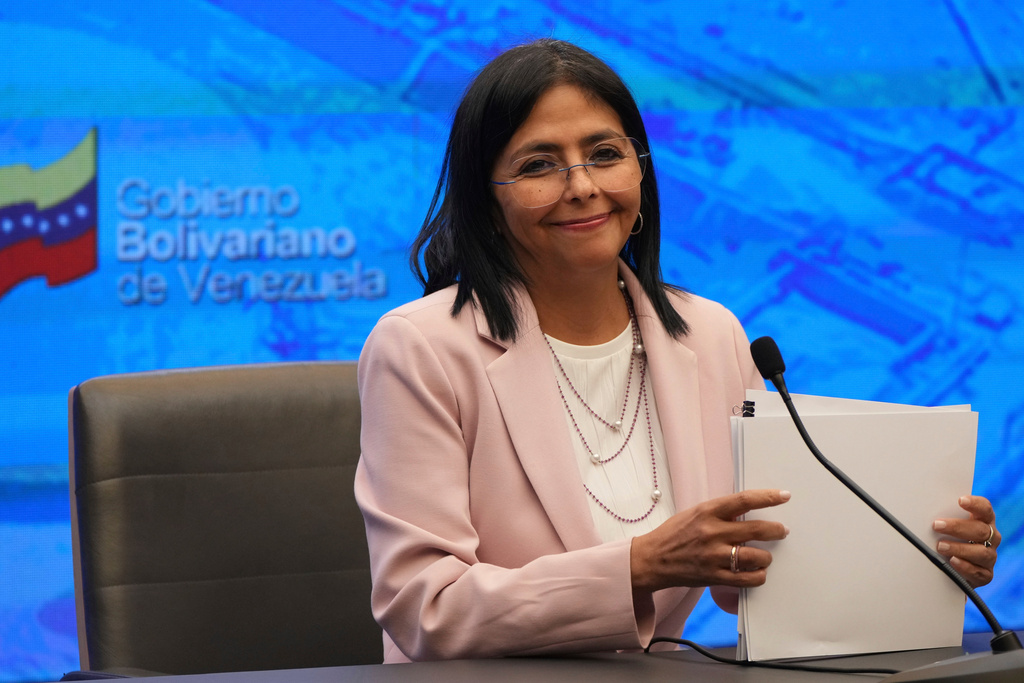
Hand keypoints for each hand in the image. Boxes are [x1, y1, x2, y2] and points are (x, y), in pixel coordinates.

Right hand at [630, 489, 789, 591]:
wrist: (652, 560)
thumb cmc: (673, 534)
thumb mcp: (694, 514)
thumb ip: (720, 513)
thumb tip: (749, 512)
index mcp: (707, 512)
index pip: (744, 500)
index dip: (768, 497)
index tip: (784, 496)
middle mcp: (712, 532)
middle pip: (757, 529)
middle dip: (776, 530)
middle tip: (782, 530)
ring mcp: (714, 556)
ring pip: (757, 557)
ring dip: (766, 557)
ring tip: (765, 556)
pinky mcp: (715, 577)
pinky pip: (748, 579)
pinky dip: (758, 575)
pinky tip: (756, 572)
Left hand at [933, 495, 998, 587]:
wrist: (951, 569)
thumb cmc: (947, 539)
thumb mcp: (947, 527)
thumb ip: (943, 518)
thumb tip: (920, 507)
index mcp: (982, 521)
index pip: (984, 509)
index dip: (975, 504)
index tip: (960, 500)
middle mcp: (990, 538)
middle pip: (980, 530)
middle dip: (957, 527)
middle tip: (936, 526)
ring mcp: (989, 556)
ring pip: (981, 552)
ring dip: (959, 548)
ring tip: (940, 546)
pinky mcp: (985, 574)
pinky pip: (979, 572)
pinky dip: (965, 567)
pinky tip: (952, 562)